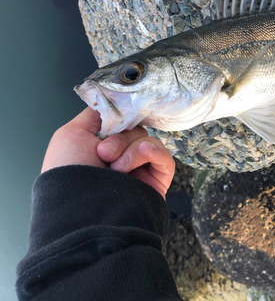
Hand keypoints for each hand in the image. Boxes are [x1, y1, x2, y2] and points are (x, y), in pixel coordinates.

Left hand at [41, 108, 174, 197]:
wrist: (83, 210)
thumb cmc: (70, 172)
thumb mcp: (71, 134)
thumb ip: (95, 115)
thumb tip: (113, 103)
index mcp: (101, 146)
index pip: (121, 121)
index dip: (119, 117)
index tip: (112, 121)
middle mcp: (121, 157)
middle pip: (135, 129)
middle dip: (119, 139)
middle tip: (103, 154)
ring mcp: (139, 170)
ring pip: (148, 141)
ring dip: (131, 149)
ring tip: (117, 168)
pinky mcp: (156, 181)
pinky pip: (165, 157)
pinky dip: (154, 152)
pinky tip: (143, 156)